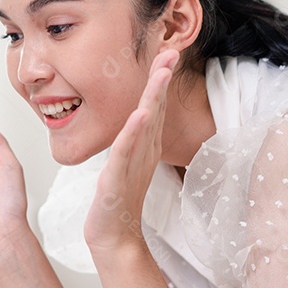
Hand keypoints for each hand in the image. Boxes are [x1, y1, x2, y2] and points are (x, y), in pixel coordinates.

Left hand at [83, 50, 176, 257]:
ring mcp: (133, 163)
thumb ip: (135, 141)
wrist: (115, 236)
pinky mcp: (119, 177)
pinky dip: (133, 132)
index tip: (166, 53)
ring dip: (153, 97)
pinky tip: (140, 115)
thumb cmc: (118, 200)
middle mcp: (143, 151)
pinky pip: (126, 151)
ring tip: (161, 73)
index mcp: (144, 146)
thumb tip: (139, 120)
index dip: (159, 80)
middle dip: (162, 80)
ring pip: (145, 124)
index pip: (153, 106)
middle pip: (155, 109)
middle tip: (172, 52)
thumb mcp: (127, 163)